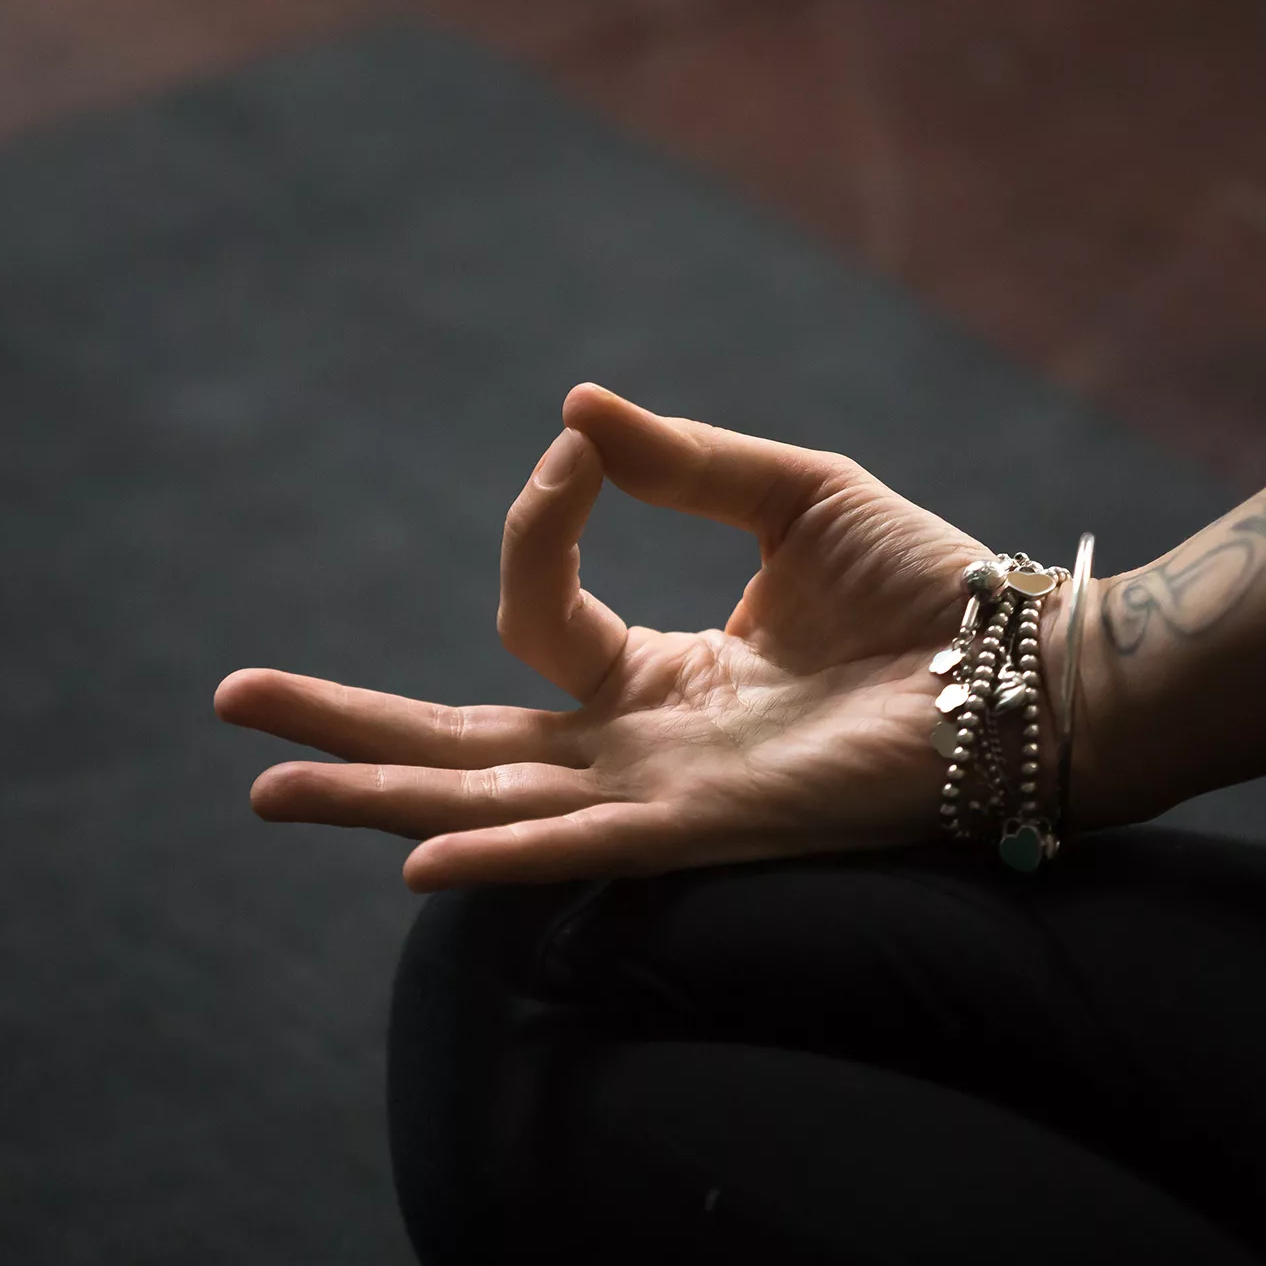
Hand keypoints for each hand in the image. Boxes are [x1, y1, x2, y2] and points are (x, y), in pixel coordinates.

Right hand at [215, 383, 998, 890]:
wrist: (1034, 670)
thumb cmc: (936, 592)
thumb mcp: (790, 495)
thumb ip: (683, 463)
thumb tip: (575, 407)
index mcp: (660, 673)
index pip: (534, 612)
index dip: (536, 520)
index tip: (583, 450)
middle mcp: (643, 744)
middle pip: (461, 737)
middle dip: (344, 719)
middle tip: (231, 702)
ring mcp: (666, 794)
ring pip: (491, 798)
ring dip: (375, 792)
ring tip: (267, 790)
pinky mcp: (714, 826)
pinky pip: (588, 843)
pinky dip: (503, 849)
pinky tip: (418, 857)